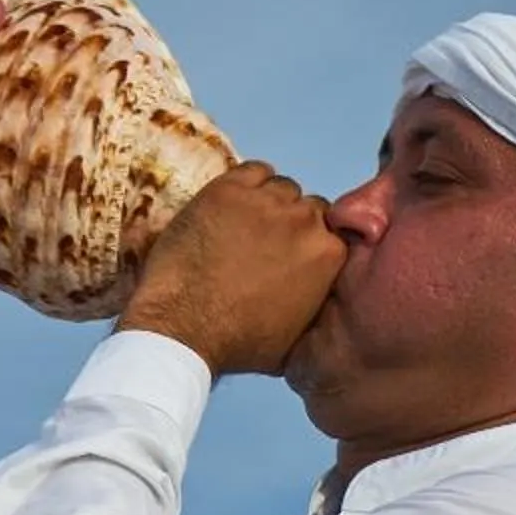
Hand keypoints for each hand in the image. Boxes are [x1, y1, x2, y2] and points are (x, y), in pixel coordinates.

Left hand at [115, 161, 346, 377]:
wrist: (185, 328)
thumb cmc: (238, 343)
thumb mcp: (296, 338)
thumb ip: (316, 305)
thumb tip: (318, 298)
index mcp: (330, 254)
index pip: (330, 233)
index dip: (308, 243)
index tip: (287, 255)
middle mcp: (307, 221)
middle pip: (307, 208)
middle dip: (289, 225)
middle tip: (261, 244)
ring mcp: (268, 202)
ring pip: (281, 188)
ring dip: (267, 203)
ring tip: (241, 227)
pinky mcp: (230, 190)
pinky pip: (252, 171)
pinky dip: (247, 183)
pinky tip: (231, 203)